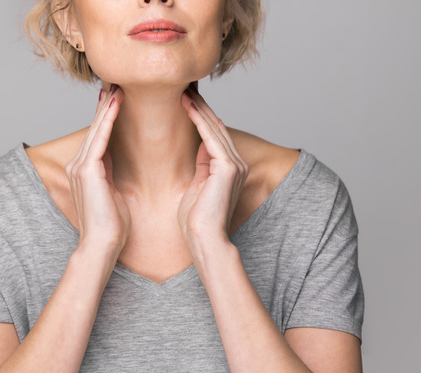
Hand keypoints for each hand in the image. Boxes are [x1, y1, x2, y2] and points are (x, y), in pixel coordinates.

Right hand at [65, 84, 130, 255]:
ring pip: (96, 129)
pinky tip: (116, 103)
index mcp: (85, 171)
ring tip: (117, 86)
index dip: (107, 117)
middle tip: (116, 82)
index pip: (98, 137)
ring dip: (107, 106)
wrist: (102, 244)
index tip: (117, 98)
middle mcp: (78, 165)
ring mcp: (80, 166)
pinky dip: (108, 119)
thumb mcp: (112, 192)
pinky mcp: (87, 170)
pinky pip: (100, 138)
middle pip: (94, 128)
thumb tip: (115, 160)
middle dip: (105, 105)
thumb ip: (110, 173)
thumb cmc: (112, 225)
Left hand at [178, 84, 248, 246]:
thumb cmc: (196, 219)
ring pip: (214, 127)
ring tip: (184, 89)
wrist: (203, 239)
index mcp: (229, 167)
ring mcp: (234, 164)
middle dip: (199, 105)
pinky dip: (198, 119)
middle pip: (215, 125)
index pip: (213, 133)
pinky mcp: (227, 168)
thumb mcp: (197, 185)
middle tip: (184, 85)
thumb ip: (201, 165)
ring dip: (198, 107)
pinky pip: (211, 137)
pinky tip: (187, 105)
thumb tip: (197, 146)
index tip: (184, 98)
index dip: (199, 114)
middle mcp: (236, 162)